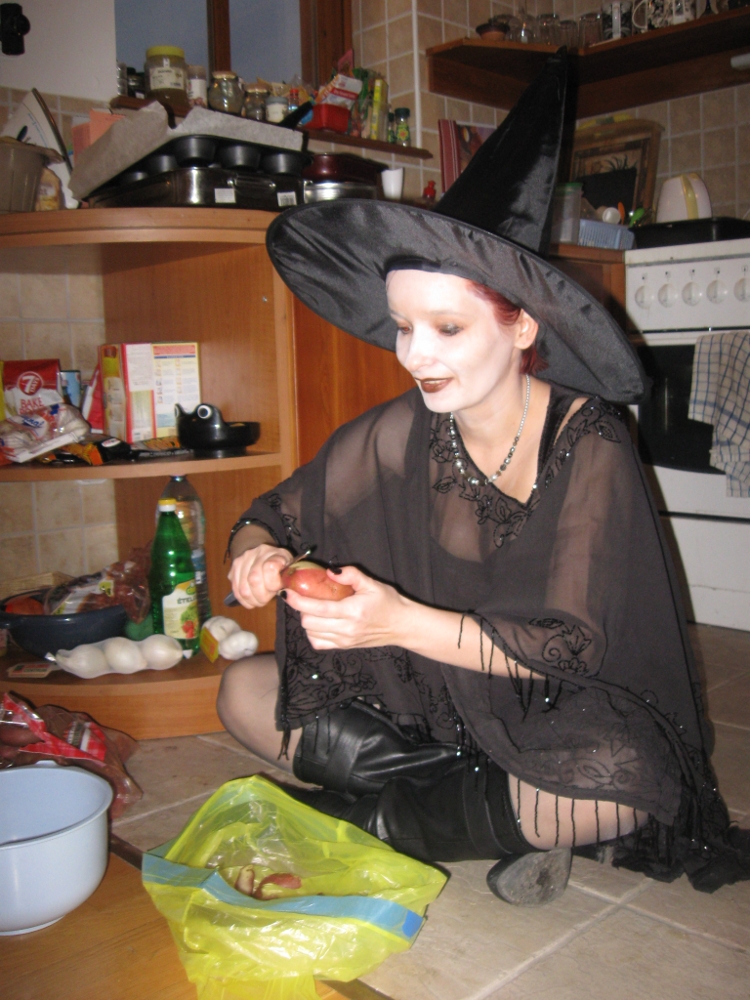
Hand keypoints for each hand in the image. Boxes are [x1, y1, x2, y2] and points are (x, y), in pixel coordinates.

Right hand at [228, 544, 292, 608]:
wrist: (265, 556)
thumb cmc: (282, 569)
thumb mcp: (290, 573)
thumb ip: (288, 581)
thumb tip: (284, 594)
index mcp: (277, 553)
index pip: (270, 567)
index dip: (272, 584)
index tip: (276, 590)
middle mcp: (259, 552)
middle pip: (254, 580)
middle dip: (261, 596)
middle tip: (266, 600)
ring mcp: (244, 558)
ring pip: (243, 588)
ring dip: (252, 600)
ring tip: (259, 601)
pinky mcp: (234, 567)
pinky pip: (235, 589)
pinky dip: (243, 600)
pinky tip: (251, 600)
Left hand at [282, 565, 409, 649]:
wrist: (402, 625)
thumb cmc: (388, 602)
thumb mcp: (372, 583)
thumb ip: (350, 575)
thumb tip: (329, 571)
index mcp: (352, 611)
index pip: (317, 608)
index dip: (298, 601)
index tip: (288, 592)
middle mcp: (346, 629)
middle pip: (309, 623)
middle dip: (301, 609)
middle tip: (303, 597)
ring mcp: (344, 641)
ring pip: (311, 634)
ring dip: (306, 621)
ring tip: (313, 609)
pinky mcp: (344, 647)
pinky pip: (319, 643)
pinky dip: (313, 633)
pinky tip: (319, 623)